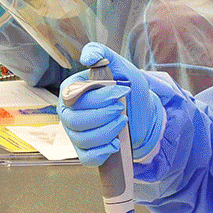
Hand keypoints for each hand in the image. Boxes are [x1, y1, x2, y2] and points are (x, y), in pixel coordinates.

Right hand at [58, 43, 164, 166]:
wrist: (144, 112)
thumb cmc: (129, 88)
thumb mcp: (120, 66)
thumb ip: (102, 54)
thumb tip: (86, 57)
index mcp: (70, 91)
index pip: (76, 98)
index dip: (100, 97)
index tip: (122, 92)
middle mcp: (68, 113)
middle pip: (76, 120)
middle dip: (105, 115)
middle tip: (122, 108)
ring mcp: (74, 133)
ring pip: (83, 139)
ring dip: (108, 132)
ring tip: (123, 122)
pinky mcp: (86, 151)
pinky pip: (87, 158)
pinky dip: (104, 152)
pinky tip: (116, 144)